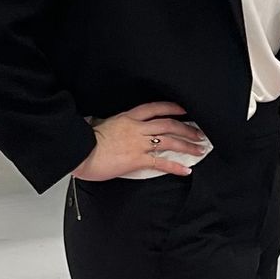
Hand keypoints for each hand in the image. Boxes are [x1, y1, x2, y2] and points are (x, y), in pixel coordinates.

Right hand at [74, 100, 209, 180]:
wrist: (79, 151)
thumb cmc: (85, 141)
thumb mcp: (103, 124)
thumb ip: (116, 125)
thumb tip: (118, 127)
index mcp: (128, 118)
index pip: (155, 108)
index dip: (172, 108)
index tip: (184, 110)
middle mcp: (137, 129)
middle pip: (168, 125)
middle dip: (187, 129)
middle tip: (200, 134)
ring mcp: (138, 144)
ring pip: (169, 142)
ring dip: (187, 146)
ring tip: (199, 150)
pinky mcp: (137, 160)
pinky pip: (161, 163)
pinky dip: (175, 167)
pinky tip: (186, 170)